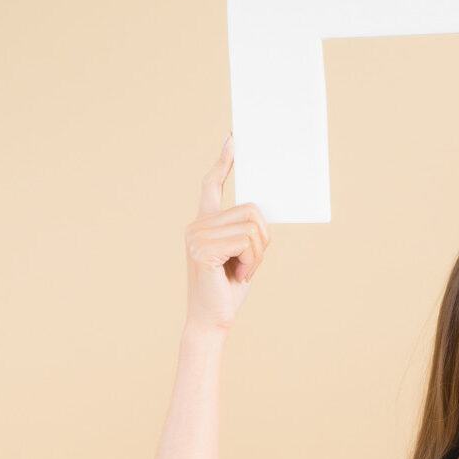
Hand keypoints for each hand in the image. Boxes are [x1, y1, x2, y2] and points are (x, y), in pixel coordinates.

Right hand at [184, 135, 268, 334]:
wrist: (213, 319)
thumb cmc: (229, 287)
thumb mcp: (243, 252)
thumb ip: (246, 229)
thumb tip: (261, 210)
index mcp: (205, 223)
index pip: (212, 185)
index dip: (224, 162)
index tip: (233, 139)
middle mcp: (197, 224)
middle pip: (251, 210)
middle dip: (262, 239)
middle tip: (249, 263)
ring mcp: (197, 235)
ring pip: (253, 227)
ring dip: (258, 254)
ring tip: (242, 270)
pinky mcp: (202, 249)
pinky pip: (247, 242)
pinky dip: (252, 261)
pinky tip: (238, 275)